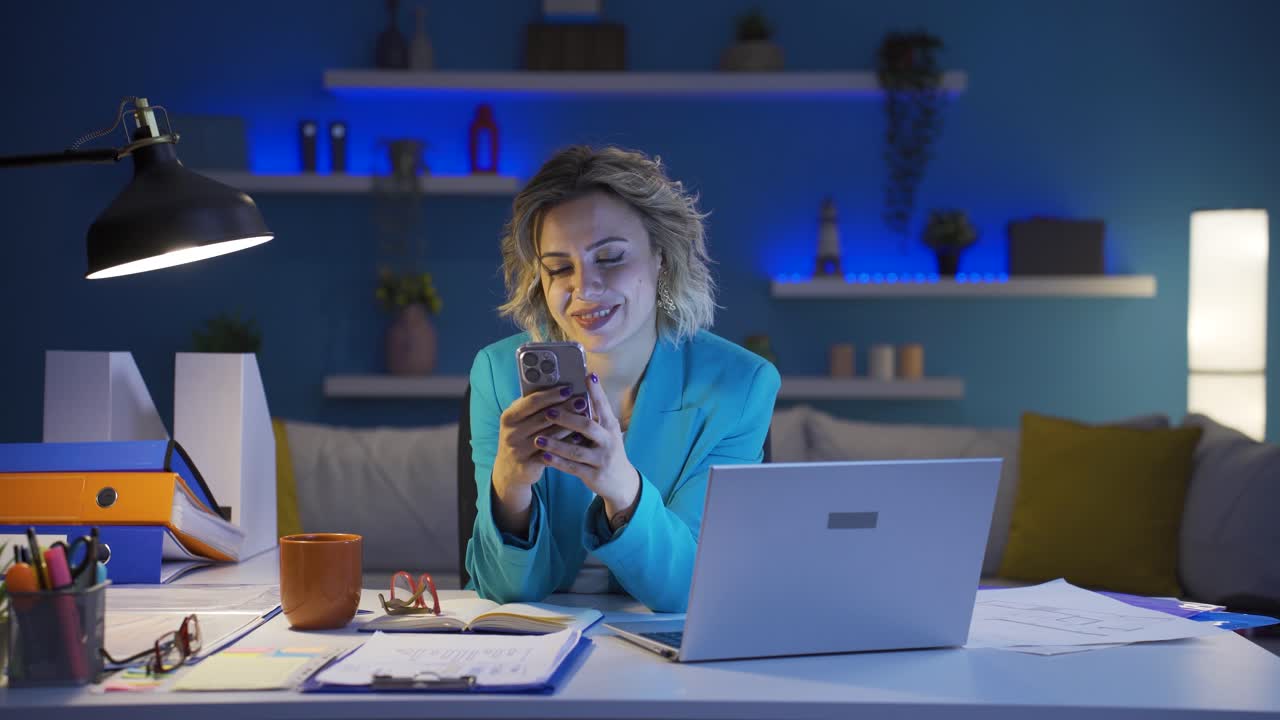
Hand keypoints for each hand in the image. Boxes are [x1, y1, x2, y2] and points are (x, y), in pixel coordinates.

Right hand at [491, 385, 576, 531]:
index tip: (568, 388)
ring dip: (569, 426)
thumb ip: (534, 407)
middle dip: (565, 408)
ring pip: (550, 436)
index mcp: (509, 417)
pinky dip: (566, 445)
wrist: (509, 470)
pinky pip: (552, 453)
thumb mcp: (520, 421)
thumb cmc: (521, 437)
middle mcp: (511, 433)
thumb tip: (560, 389)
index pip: (531, 402)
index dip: (551, 394)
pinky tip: (579, 438)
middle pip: (543, 418)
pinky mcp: (528, 465)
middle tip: (582, 401)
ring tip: (586, 418)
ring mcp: (518, 450)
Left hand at [536, 373, 639, 526]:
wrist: (620, 481)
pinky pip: (573, 468)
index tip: (587, 375)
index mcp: (610, 426)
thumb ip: (593, 415)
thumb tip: (576, 392)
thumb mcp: (606, 431)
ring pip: (576, 450)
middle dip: (567, 419)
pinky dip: (557, 462)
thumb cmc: (607, 449)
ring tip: (538, 438)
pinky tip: (544, 456)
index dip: (596, 391)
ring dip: (556, 444)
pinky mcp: (594, 475)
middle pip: (587, 427)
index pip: (603, 405)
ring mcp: (602, 459)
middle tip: (548, 412)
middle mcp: (608, 441)